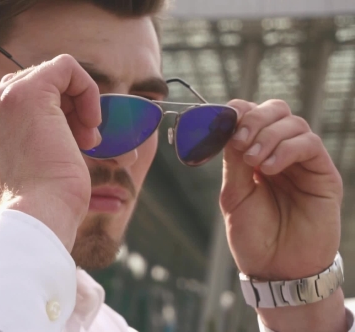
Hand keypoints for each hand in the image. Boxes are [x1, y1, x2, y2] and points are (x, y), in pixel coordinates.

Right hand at [0, 55, 101, 250]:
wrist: (39, 217)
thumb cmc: (41, 206)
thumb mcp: (26, 170)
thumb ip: (26, 141)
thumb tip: (61, 129)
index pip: (15, 104)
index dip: (51, 119)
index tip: (67, 148)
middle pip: (31, 86)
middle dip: (65, 111)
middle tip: (83, 144)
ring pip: (49, 76)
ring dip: (77, 106)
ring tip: (87, 141)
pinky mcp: (28, 92)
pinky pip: (66, 67)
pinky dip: (87, 90)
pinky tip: (91, 122)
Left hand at [220, 99, 345, 330]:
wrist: (277, 268)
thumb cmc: (254, 235)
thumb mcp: (234, 195)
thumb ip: (233, 161)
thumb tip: (227, 126)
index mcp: (255, 154)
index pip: (251, 116)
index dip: (237, 112)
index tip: (220, 123)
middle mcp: (280, 152)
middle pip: (275, 110)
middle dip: (254, 119)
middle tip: (239, 141)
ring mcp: (303, 162)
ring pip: (293, 123)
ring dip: (268, 136)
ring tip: (254, 162)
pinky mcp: (323, 174)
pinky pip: (309, 144)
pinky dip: (287, 149)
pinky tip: (270, 168)